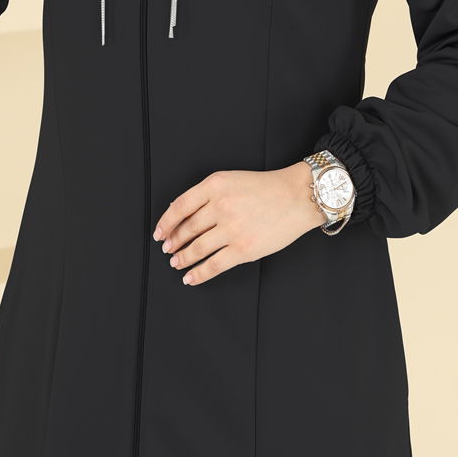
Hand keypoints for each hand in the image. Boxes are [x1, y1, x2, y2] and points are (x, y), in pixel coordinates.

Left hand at [152, 162, 325, 285]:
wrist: (298, 197)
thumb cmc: (267, 187)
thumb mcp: (231, 179)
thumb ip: (208, 194)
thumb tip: (184, 214)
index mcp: (215, 185)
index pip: (179, 206)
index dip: (165, 222)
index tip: (159, 232)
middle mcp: (220, 206)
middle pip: (187, 229)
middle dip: (173, 242)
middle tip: (167, 249)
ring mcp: (232, 229)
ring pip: (197, 248)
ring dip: (182, 258)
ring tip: (176, 262)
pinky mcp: (244, 249)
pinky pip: (214, 265)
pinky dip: (199, 274)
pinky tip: (190, 277)